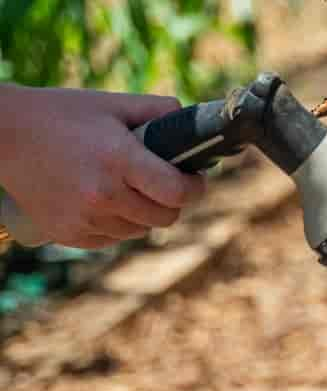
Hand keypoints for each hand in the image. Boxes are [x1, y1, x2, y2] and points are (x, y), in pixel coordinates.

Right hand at [0, 87, 206, 249]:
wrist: (4, 135)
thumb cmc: (61, 115)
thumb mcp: (108, 104)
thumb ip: (154, 111)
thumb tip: (191, 124)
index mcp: (118, 159)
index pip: (178, 192)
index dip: (194, 188)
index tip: (194, 180)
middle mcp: (104, 194)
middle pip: (166, 218)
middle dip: (170, 201)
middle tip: (159, 183)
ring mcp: (87, 218)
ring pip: (140, 230)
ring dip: (140, 213)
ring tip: (119, 186)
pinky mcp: (72, 235)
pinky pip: (113, 237)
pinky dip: (114, 222)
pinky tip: (96, 197)